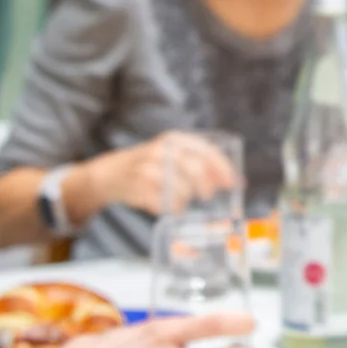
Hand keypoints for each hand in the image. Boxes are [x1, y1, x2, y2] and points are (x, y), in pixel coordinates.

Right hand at [84, 131, 238, 217]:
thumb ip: (200, 162)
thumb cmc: (152, 165)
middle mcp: (162, 151)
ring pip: (181, 191)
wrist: (111, 173)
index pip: (206, 150)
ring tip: (180, 200)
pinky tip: (166, 205)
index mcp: (174, 139)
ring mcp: (148, 169)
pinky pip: (165, 205)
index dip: (223, 168)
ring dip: (185, 200)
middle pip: (195, 170)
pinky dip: (170, 208)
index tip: (234, 182)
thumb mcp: (173, 154)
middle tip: (208, 195)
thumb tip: (235, 180)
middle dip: (207, 186)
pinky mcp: (138, 189)